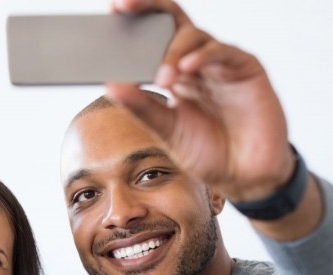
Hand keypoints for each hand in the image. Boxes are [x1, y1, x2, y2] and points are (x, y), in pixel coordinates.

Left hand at [106, 0, 293, 202]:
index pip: (153, 36)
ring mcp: (221, 63)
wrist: (243, 175)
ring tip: (161, 76)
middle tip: (123, 6)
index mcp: (174, 73)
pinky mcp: (246, 69)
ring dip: (173, 52)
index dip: (135, 19)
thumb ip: (141, 107)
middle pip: (172, 22)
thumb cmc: (206, 152)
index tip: (112, 8)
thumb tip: (110, 85)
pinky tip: (186, 68)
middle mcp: (196, 62)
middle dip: (148, 8)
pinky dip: (203, 56)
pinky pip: (223, 53)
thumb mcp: (166, 130)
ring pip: (194, 37)